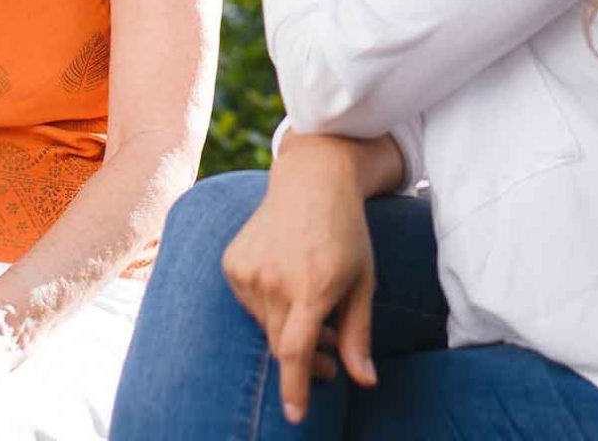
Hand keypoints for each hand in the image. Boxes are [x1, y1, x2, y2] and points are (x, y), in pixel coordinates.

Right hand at [222, 138, 378, 423]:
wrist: (311, 182)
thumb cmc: (346, 234)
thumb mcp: (362, 283)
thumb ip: (359, 335)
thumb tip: (365, 382)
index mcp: (313, 285)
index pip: (294, 350)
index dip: (295, 386)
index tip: (296, 414)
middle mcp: (275, 279)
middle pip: (280, 344)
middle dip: (305, 361)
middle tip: (329, 361)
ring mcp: (249, 270)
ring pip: (264, 325)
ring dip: (287, 330)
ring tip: (313, 312)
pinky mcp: (232, 263)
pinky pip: (249, 303)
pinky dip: (268, 306)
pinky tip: (286, 284)